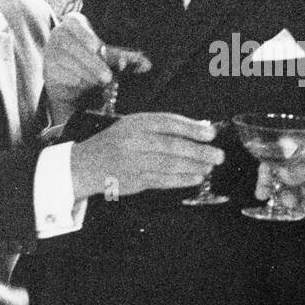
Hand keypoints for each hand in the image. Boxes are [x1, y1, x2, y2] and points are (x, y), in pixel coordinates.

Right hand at [44, 12, 150, 118]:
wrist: (73, 78)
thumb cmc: (93, 59)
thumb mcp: (109, 55)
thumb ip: (124, 57)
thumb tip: (147, 65)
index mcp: (73, 23)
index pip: (75, 24)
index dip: (85, 35)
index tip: (97, 47)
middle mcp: (58, 35)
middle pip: (71, 46)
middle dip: (91, 63)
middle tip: (107, 77)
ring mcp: (50, 53)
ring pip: (66, 63)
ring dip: (86, 74)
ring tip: (101, 82)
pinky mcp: (47, 71)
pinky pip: (61, 76)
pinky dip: (75, 81)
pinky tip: (85, 85)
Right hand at [72, 112, 222, 199]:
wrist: (86, 164)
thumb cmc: (117, 141)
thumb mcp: (134, 125)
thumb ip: (163, 126)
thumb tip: (199, 128)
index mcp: (135, 123)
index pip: (168, 123)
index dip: (192, 129)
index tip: (211, 134)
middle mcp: (133, 142)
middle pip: (171, 146)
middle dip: (199, 151)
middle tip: (218, 155)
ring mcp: (133, 163)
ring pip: (169, 165)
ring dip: (194, 167)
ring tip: (210, 166)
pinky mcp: (134, 181)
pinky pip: (163, 181)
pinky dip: (182, 180)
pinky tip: (196, 177)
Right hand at [256, 145, 304, 220]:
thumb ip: (300, 170)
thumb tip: (279, 174)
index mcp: (301, 155)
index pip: (276, 157)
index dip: (266, 164)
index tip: (264, 173)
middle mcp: (298, 171)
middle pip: (273, 176)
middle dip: (266, 184)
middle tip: (263, 193)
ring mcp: (302, 187)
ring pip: (281, 193)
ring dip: (283, 197)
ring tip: (294, 201)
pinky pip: (293, 207)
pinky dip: (298, 208)